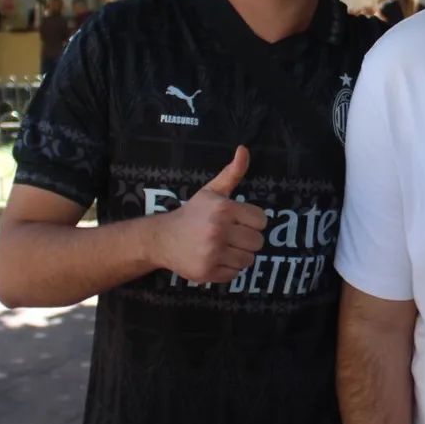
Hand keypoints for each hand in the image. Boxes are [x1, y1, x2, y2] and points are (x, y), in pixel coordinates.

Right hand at [150, 145, 267, 282]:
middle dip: (246, 240)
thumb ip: (232, 172)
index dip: (252, 222)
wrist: (162, 238)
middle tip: (230, 236)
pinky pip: (235, 274)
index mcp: (224, 209)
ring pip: (248, 260)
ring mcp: (212, 253)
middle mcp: (218, 230)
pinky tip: (215, 258)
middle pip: (257, 242)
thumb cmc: (193, 214)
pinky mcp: (207, 271)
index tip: (239, 222)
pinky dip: (227, 269)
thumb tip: (244, 149)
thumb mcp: (212, 191)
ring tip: (223, 247)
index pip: (261, 221)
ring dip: (238, 255)